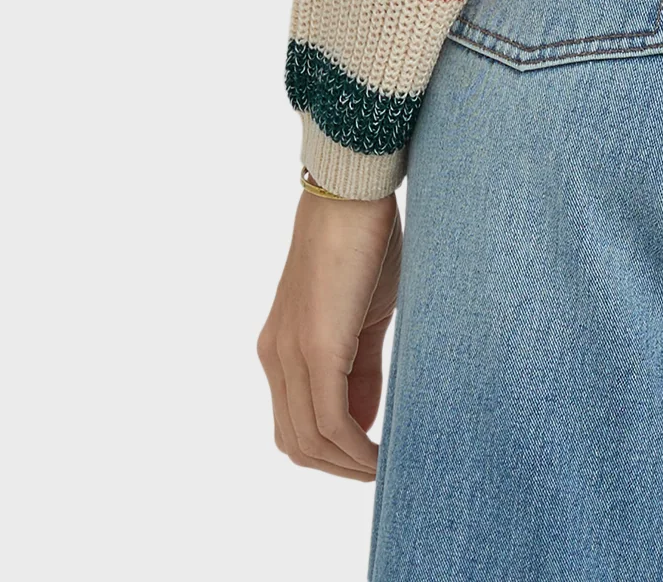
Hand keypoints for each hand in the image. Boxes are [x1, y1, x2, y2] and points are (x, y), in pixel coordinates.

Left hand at [258, 189, 401, 479]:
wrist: (354, 192)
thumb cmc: (364, 243)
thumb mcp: (362, 316)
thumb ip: (358, 369)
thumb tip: (363, 421)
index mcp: (282, 348)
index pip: (295, 424)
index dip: (331, 451)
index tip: (370, 456)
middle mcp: (276, 357)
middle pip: (295, 442)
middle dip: (338, 466)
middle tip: (380, 469)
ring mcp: (291, 354)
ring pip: (309, 440)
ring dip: (348, 463)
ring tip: (385, 466)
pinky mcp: (317, 348)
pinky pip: (329, 420)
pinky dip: (355, 448)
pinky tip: (381, 453)